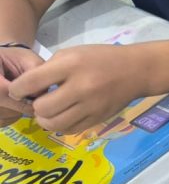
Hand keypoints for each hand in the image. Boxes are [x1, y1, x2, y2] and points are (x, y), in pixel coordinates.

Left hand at [8, 44, 146, 132]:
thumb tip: (29, 89)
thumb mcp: (73, 53)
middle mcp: (81, 87)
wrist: (137, 71)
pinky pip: (70, 130)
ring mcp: (91, 106)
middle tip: (40, 100)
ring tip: (49, 111)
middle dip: (35, 106)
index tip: (18, 91)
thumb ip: (50, 69)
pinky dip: (61, 125)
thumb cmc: (101, 58)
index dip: (17, 89)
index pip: (32, 82)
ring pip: (54, 124)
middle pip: (42, 108)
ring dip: (45, 119)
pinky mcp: (98, 119)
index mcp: (72, 66)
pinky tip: (64, 116)